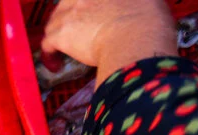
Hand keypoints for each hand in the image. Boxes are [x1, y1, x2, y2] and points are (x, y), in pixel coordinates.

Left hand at [42, 0, 176, 79]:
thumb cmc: (150, 22)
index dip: (90, 7)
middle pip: (67, 4)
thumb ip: (135, 2)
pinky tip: (55, 65)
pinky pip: (47, 44)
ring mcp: (70, 11)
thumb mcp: (148, 1)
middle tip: (77, 31)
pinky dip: (50, 55)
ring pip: (55, 22)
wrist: (137, 36)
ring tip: (65, 48)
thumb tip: (139, 8)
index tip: (93, 16)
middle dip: (69, 17)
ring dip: (58, 34)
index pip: (89, 0)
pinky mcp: (61, 32)